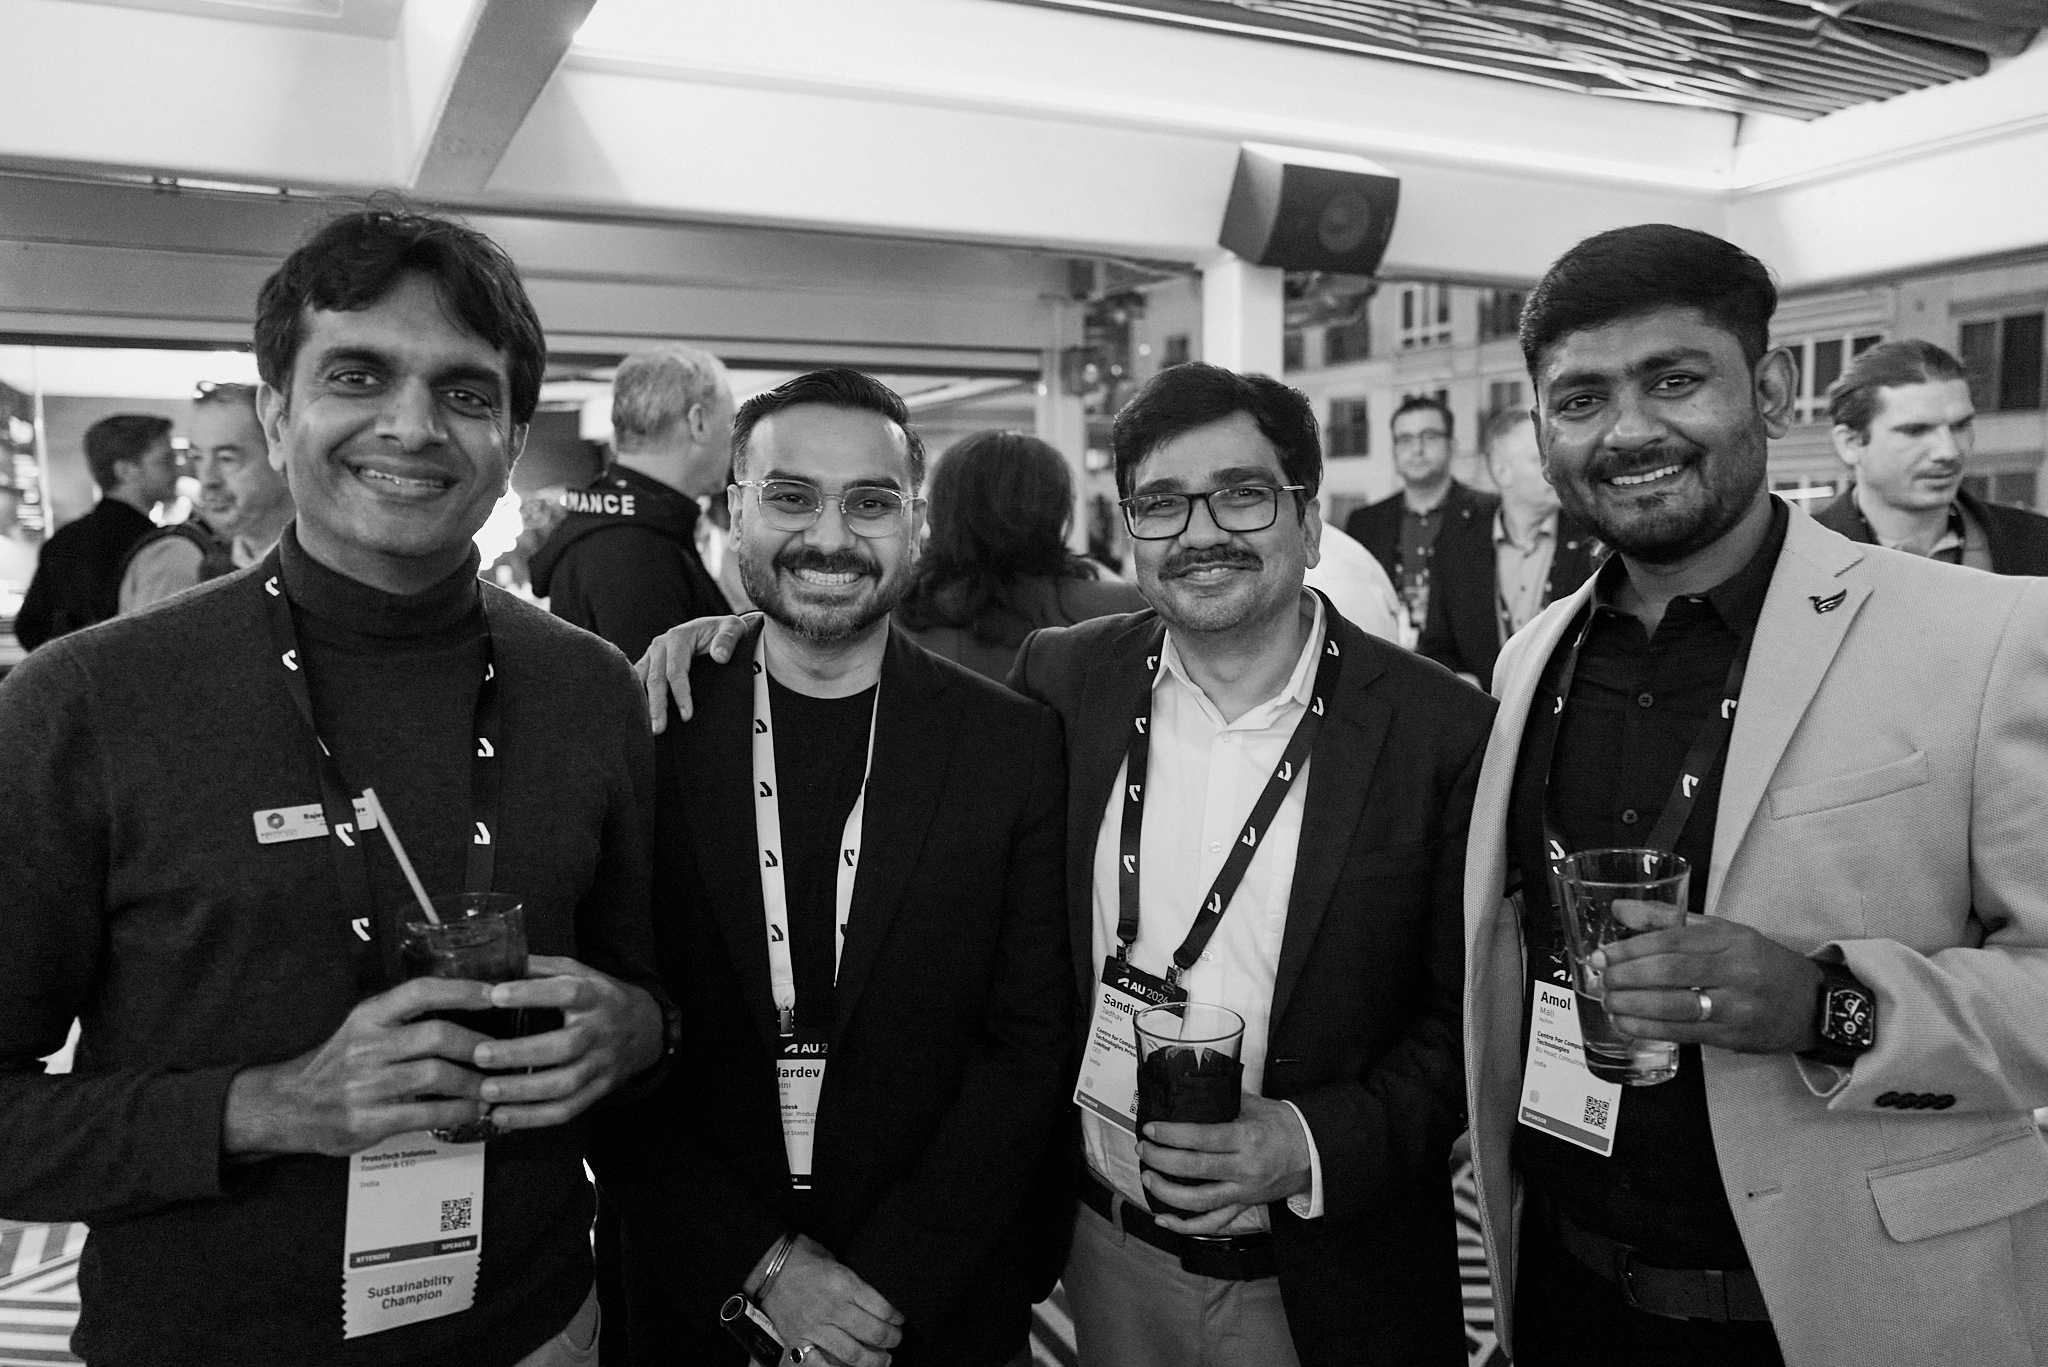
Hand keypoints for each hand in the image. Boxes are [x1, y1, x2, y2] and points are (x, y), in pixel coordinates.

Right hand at [222, 977, 496, 1156]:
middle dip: (477, 1045)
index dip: (463, 989)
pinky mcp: (367, 1120)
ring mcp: (365, 1085)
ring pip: (435, 1076)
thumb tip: (469, 1009)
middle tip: (503, 1053)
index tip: (498, 994)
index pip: (420, 991)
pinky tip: (472, 1111)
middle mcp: (365, 1046)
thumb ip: (404, 1019)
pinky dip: (457, 1112)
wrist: (288, 1106)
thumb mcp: (361, 1028)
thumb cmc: (337, 1065)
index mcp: (368, 1016)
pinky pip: (425, 1114)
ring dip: (473, 1083)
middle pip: (435, 1035)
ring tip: (492, 1087)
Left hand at [468, 957, 664, 1130]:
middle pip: (565, 1046)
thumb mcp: (580, 973)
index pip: (568, 992)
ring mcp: (602, 1065)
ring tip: (485, 1091)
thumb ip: (541, 969)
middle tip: (480, 1054)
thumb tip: (494, 962)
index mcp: (596, 996)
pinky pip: (567, 1110)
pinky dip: (533, 1118)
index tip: (495, 995)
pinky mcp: (598, 1091)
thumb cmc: (601, 998)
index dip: (532, 994)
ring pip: (565, 1084)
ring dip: (523, 1090)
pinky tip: (502, 1116)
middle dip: (520, 1052)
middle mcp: (602, 1031)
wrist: (646, 1029)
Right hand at [634, 612, 757, 732]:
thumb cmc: (723, 630)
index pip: (676, 670)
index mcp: (678, 637)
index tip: (686, 715)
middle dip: (657, 706)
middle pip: (655, 679)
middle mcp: (660, 644)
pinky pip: (638, 680)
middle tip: (658, 729)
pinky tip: (637, 713)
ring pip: (642, 681)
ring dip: (643, 704)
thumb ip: (728, 639)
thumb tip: (720, 657)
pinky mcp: (649, 662)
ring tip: (647, 728)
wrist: (714, 626)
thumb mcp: (733, 627)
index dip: (680, 693)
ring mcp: (652, 653)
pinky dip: (637, 696)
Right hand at [759, 1234, 903, 1366]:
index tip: (900, 1320)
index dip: (896, 1318)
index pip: (883, 1308)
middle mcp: (833, 1308)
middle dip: (891, 1339)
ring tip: (883, 1359)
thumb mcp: (835, 1258)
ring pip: (854, 1354)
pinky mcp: (798, 1340)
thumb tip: (871, 1297)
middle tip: (896, 1339)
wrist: (767, 1264)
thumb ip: (852, 1279)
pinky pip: (821, 1364)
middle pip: (873, 1333)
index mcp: (845, 1284)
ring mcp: (815, 1327)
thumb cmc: (801, 1255)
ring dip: (874, 1360)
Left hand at [1137, 1092, 1311, 1236]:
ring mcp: (1243, 1192)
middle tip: (1144, 1149)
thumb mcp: (1255, 1104)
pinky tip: (1163, 1219)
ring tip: (1148, 1178)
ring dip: (1167, 1193)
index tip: (1151, 1129)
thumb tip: (1189, 1089)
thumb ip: (1223, 1099)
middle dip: (1161, 1160)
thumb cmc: (1284, 1125)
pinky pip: (1213, 1223)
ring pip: (1199, 1202)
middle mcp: (1243, 1169)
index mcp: (1245, 1139)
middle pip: (1194, 1169)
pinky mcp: (1244, 1206)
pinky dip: (1186, 1226)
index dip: (1171, 1135)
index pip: (1201, 1138)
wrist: (1314, 1152)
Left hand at [1595, 915, 1823, 1053]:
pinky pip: (1685, 1033)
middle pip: (1671, 971)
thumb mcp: (1724, 931)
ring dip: (1634, 1006)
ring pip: (1676, 1006)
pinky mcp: (1734, 1036)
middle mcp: (1736, 970)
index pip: (1673, 940)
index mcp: (1731, 938)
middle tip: (1602, 980)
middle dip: (1628, 977)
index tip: (1603, 955)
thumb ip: (1669, 920)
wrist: (1812, 1004)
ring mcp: (1737, 1006)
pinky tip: (1628, 1025)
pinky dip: (1650, 1029)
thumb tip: (1620, 909)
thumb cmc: (1760, 963)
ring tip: (1609, 1003)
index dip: (1632, 948)